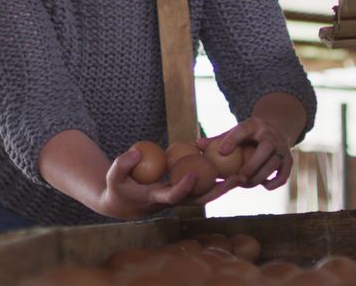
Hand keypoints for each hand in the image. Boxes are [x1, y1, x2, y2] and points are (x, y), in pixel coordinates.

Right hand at [96, 148, 239, 217]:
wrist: (122, 203)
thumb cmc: (117, 187)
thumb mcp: (114, 176)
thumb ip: (123, 163)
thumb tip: (138, 151)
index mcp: (156, 198)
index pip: (173, 196)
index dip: (184, 187)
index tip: (194, 175)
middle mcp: (171, 201)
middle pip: (199, 200)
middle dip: (218, 191)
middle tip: (236, 179)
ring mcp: (177, 198)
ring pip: (204, 196)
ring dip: (222, 188)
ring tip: (241, 176)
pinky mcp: (180, 192)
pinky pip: (200, 187)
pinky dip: (213, 181)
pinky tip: (226, 169)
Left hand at [198, 117, 293, 189]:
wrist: (276, 130)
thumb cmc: (247, 135)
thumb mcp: (235, 132)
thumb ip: (217, 139)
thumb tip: (197, 145)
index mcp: (254, 125)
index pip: (243, 129)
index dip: (232, 140)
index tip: (220, 152)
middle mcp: (271, 135)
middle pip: (265, 150)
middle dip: (252, 165)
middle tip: (238, 177)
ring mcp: (282, 148)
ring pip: (274, 164)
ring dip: (259, 177)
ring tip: (245, 184)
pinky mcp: (289, 161)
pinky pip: (283, 175)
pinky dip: (273, 183)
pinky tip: (262, 186)